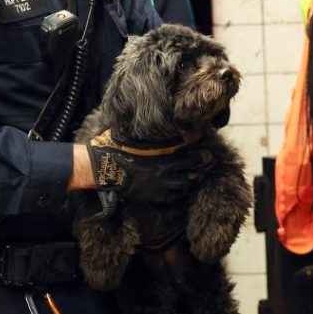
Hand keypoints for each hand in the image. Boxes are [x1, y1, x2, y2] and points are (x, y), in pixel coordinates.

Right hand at [86, 129, 211, 204]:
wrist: (102, 169)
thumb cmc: (114, 147)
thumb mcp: (130, 132)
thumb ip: (144, 129)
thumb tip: (150, 118)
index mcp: (159, 150)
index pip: (184, 142)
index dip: (194, 137)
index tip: (199, 133)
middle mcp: (164, 167)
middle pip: (191, 163)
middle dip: (202, 159)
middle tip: (209, 156)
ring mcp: (160, 183)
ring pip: (186, 181)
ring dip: (195, 176)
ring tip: (200, 173)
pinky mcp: (155, 195)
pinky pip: (174, 195)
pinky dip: (180, 191)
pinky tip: (182, 188)